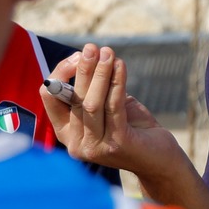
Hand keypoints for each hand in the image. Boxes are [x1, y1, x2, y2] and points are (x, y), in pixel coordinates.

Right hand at [41, 44, 187, 177]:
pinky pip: (114, 106)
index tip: (78, 55)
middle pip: (72, 98)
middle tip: (91, 47)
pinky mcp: (117, 144)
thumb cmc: (133, 129)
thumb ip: (94, 89)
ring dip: (100, 74)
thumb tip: (88, 56)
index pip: (49, 97)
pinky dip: (117, 82)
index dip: (60, 73)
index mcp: (66, 133)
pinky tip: (121, 65)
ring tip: (108, 52)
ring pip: (91, 102)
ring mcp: (95, 147)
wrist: (160, 160)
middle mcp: (75, 143)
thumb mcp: (107, 107)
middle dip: (83, 69)